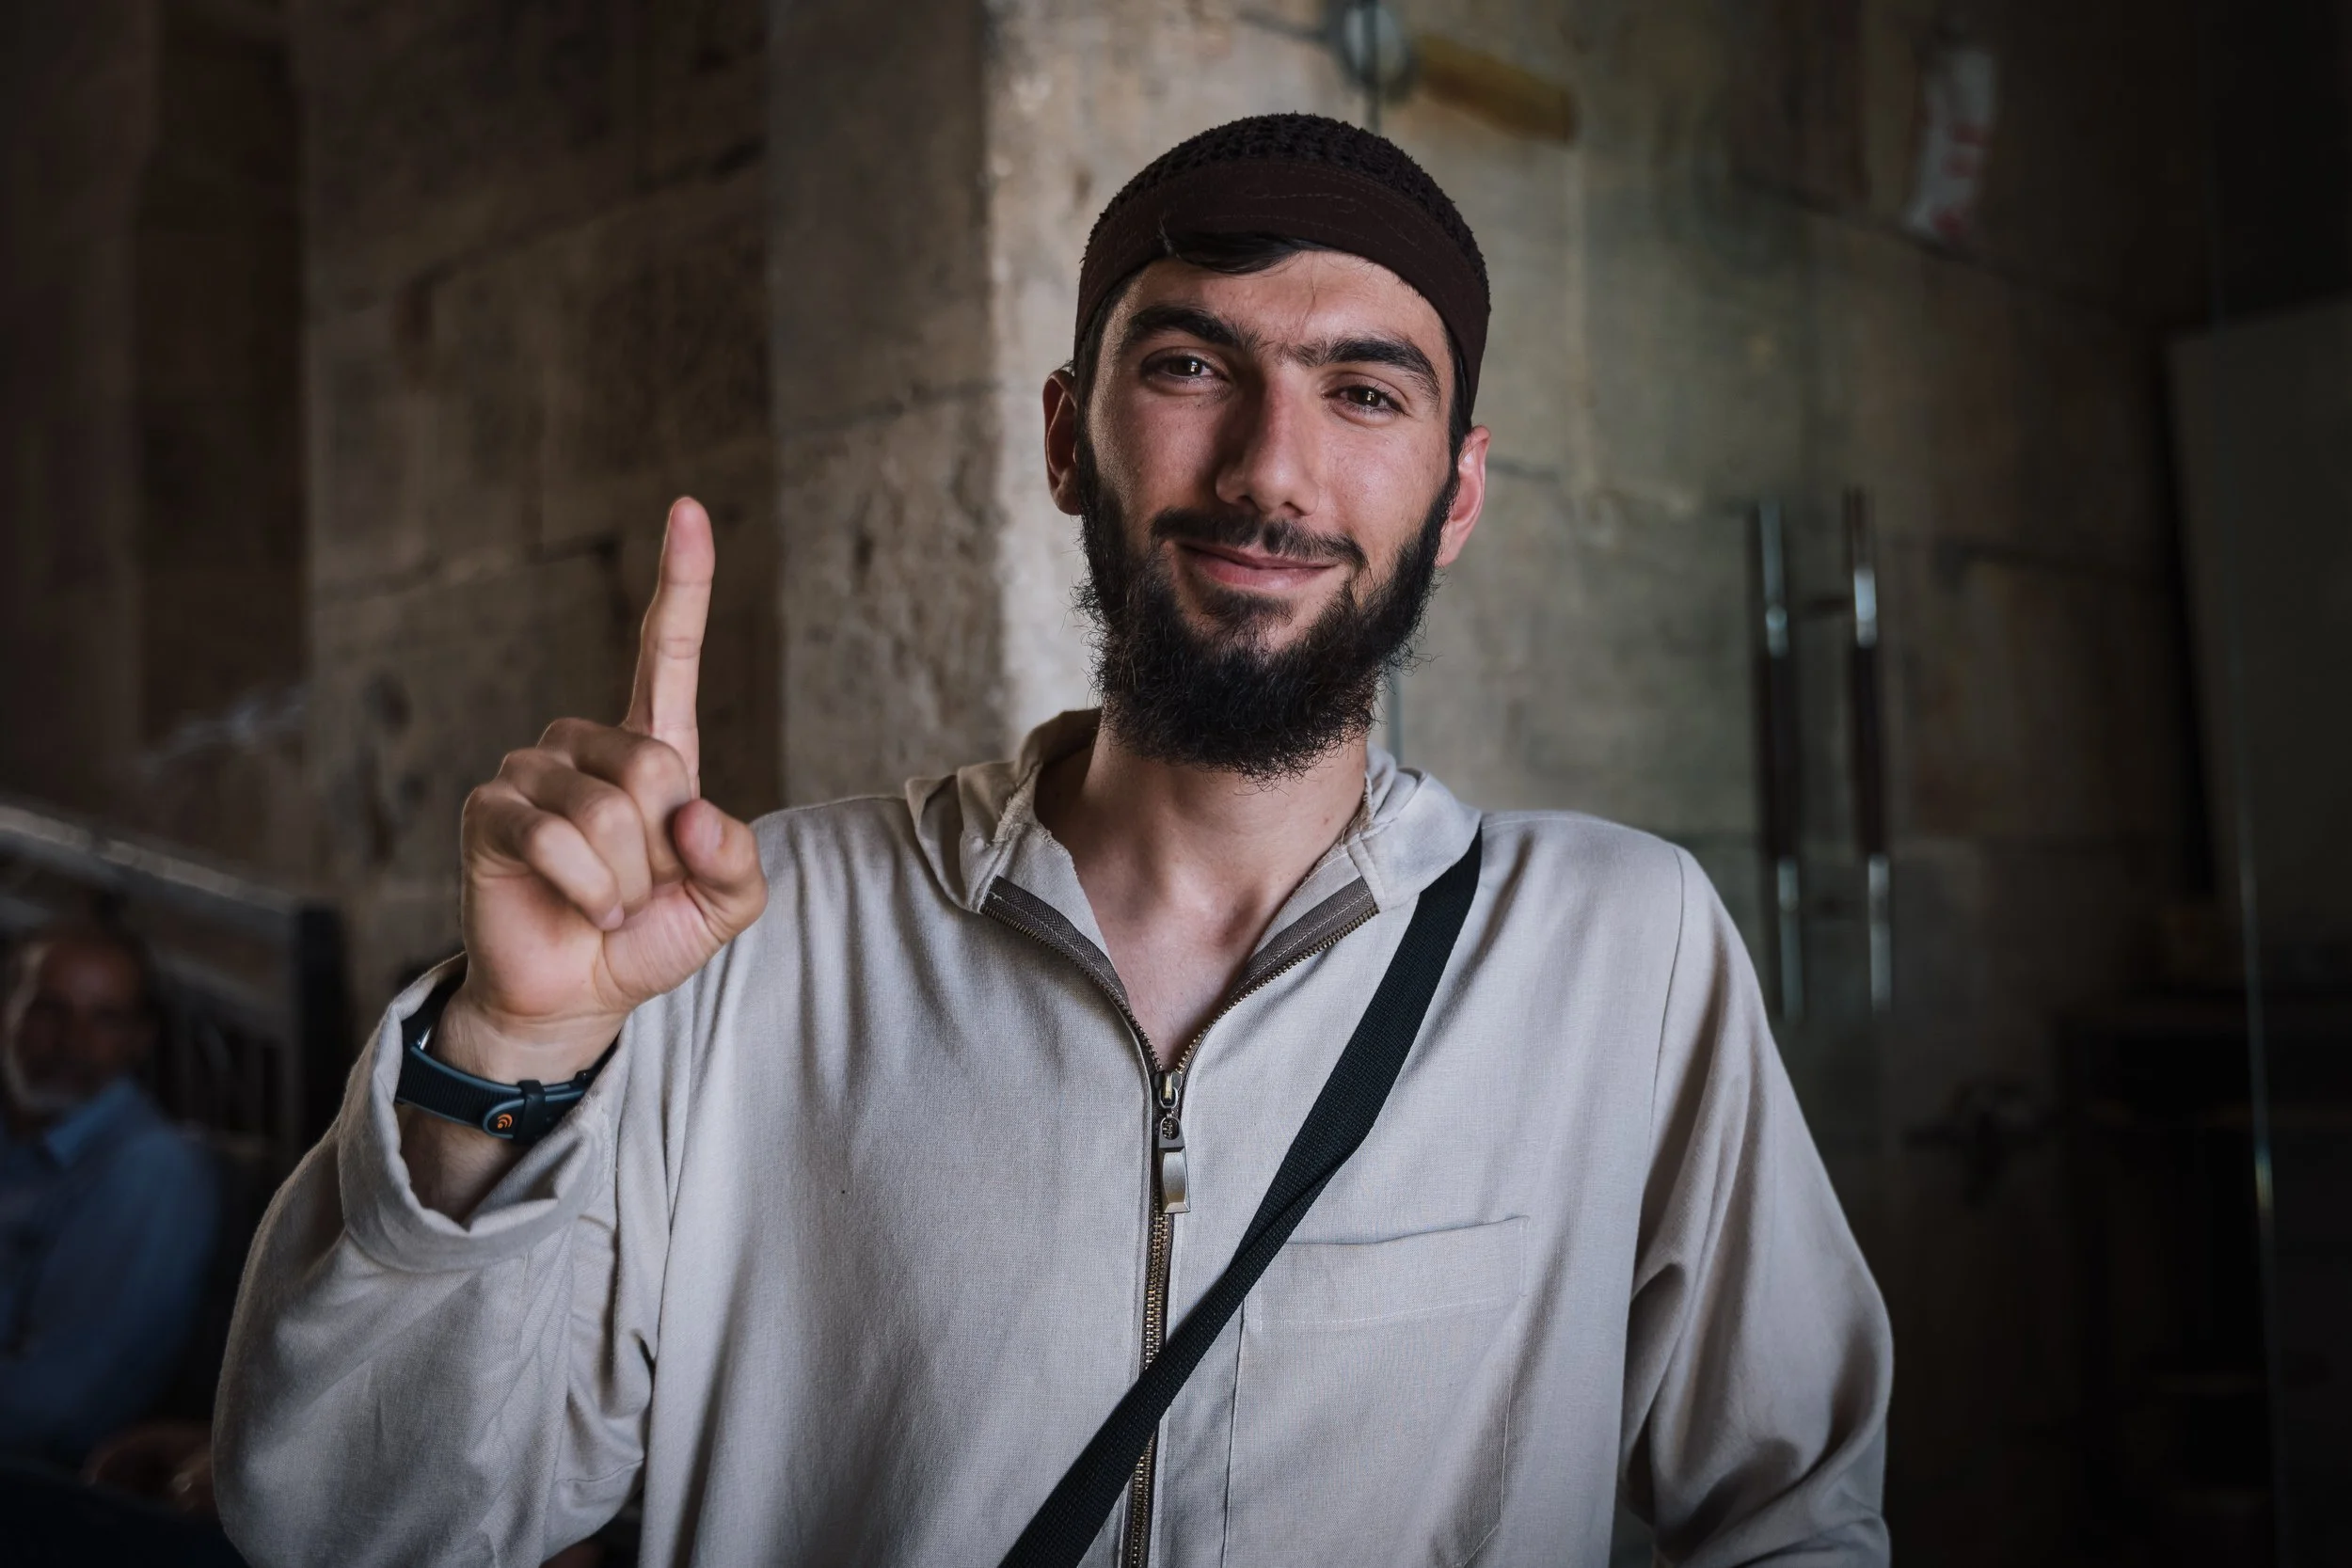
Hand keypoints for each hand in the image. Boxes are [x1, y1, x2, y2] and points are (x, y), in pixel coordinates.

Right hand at [443, 498, 767, 1081]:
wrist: (576, 997)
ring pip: (611, 811)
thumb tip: (694, 815)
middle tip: (639, 884)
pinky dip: (588, 889)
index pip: (667, 651)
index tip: (688, 509)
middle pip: (658, 765)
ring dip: (625, 879)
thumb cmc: (647, 937)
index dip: (683, 583)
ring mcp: (533, 771)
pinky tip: (577, 906)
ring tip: (604, 899)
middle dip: (663, 848)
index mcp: (653, 748)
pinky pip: (561, 838)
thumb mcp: (724, 904)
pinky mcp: (491, 810)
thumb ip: (737, 861)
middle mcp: (588, 744)